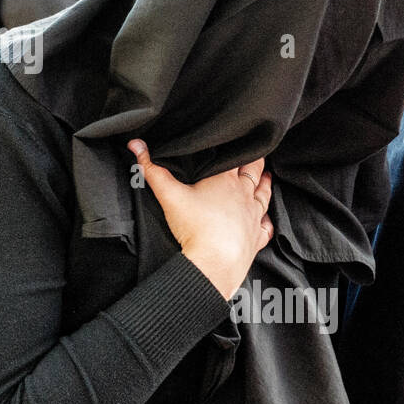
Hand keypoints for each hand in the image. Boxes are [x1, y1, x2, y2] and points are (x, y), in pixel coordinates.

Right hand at [128, 140, 272, 298]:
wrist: (213, 264)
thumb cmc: (194, 227)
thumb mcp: (168, 195)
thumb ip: (152, 170)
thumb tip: (136, 146)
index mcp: (225, 180)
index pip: (235, 157)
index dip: (237, 147)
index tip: (238, 140)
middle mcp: (244, 195)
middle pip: (254, 172)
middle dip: (255, 161)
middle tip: (257, 153)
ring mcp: (253, 217)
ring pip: (264, 195)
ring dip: (265, 185)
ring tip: (266, 177)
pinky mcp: (256, 238)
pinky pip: (266, 227)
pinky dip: (266, 221)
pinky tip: (265, 219)